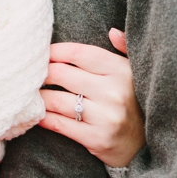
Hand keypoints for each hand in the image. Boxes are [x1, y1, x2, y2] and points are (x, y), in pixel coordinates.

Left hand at [37, 29, 143, 167]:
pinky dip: (43, 118)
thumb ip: (125, 49)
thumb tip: (111, 31)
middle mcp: (114, 91)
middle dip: (41, 73)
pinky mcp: (96, 138)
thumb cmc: (134, 103)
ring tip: (31, 94)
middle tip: (31, 75)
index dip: (55, 52)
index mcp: (121, 70)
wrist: (145, 146)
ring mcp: (105, 116)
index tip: (42, 54)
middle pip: (62, 74)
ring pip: (57, 100)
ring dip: (39, 96)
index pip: (79, 53)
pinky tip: (36, 114)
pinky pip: (60, 124)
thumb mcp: (135, 73)